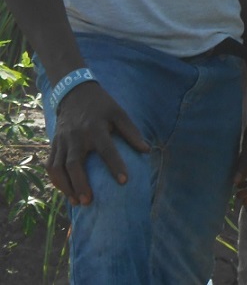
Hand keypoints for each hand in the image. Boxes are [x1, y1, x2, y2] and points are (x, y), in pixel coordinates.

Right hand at [46, 82, 148, 206]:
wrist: (74, 93)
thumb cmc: (102, 106)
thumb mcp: (119, 113)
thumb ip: (132, 132)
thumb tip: (147, 150)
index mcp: (95, 128)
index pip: (106, 150)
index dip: (115, 165)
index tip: (124, 181)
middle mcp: (76, 136)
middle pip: (75, 164)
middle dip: (81, 184)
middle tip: (89, 201)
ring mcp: (62, 141)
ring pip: (58, 168)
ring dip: (66, 187)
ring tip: (77, 202)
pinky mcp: (53, 144)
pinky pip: (50, 165)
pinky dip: (56, 180)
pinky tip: (65, 191)